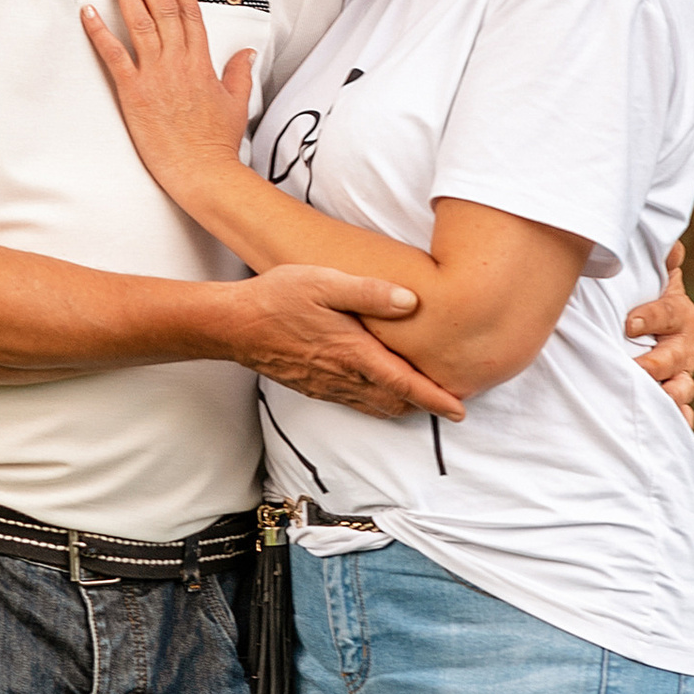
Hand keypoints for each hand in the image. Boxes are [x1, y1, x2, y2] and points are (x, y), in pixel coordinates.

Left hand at [81, 0, 255, 198]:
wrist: (202, 170)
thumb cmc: (216, 143)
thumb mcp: (237, 103)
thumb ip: (240, 73)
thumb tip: (246, 54)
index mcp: (201, 62)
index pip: (189, 12)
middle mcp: (178, 61)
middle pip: (162, 8)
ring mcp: (155, 74)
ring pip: (139, 22)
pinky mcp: (133, 91)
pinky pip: (113, 54)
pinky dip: (99, 31)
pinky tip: (89, 12)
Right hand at [225, 266, 465, 422]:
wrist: (233, 325)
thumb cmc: (277, 298)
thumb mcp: (325, 282)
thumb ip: (370, 293)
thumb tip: (411, 302)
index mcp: (352, 353)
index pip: (404, 384)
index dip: (435, 399)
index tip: (459, 411)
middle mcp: (342, 377)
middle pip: (394, 402)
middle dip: (423, 404)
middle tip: (448, 398)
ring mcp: (326, 386)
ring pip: (374, 406)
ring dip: (399, 404)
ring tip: (420, 395)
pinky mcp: (312, 388)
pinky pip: (353, 403)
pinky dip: (375, 401)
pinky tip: (377, 388)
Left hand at [625, 238, 693, 426]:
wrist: (638, 327)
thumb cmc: (639, 296)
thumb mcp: (646, 273)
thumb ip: (657, 258)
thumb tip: (671, 247)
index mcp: (677, 313)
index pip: (669, 314)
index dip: (652, 318)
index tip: (629, 324)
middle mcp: (682, 345)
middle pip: (677, 357)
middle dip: (658, 363)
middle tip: (639, 367)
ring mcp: (678, 374)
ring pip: (683, 388)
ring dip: (672, 395)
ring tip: (659, 399)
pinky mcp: (671, 397)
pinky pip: (680, 413)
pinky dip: (679, 420)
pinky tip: (673, 426)